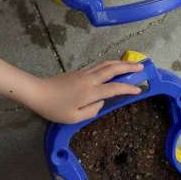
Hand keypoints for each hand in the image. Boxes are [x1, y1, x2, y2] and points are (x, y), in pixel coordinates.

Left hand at [23, 60, 142, 122]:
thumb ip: (92, 110)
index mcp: (90, 92)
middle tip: (143, 66)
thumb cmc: (54, 108)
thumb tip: (102, 102)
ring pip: (106, 64)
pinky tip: (114, 65)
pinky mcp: (79, 71)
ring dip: (121, 62)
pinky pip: (99, 65)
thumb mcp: (74, 117)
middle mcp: (90, 79)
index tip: (140, 89)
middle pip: (113, 69)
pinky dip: (110, 64)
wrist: (37, 92)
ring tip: (132, 63)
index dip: (128, 88)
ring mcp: (84, 73)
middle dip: (129, 67)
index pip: (114, 88)